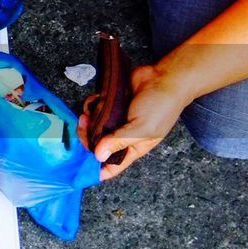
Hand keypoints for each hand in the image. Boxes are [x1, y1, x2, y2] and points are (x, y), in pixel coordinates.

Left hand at [77, 64, 188, 179]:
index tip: (83, 170)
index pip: (115, 164)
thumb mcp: (142, 129)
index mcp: (134, 146)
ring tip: (85, 115)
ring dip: (86, 122)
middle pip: (97, 145)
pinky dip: (90, 105)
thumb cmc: (161, 106)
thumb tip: (99, 156)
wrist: (165, 77)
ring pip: (93, 127)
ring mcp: (116, 119)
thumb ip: (119, 141)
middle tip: (83, 128)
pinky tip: (93, 102)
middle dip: (87, 138)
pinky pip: (94, 108)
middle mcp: (123, 135)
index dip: (99, 170)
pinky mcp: (112, 103)